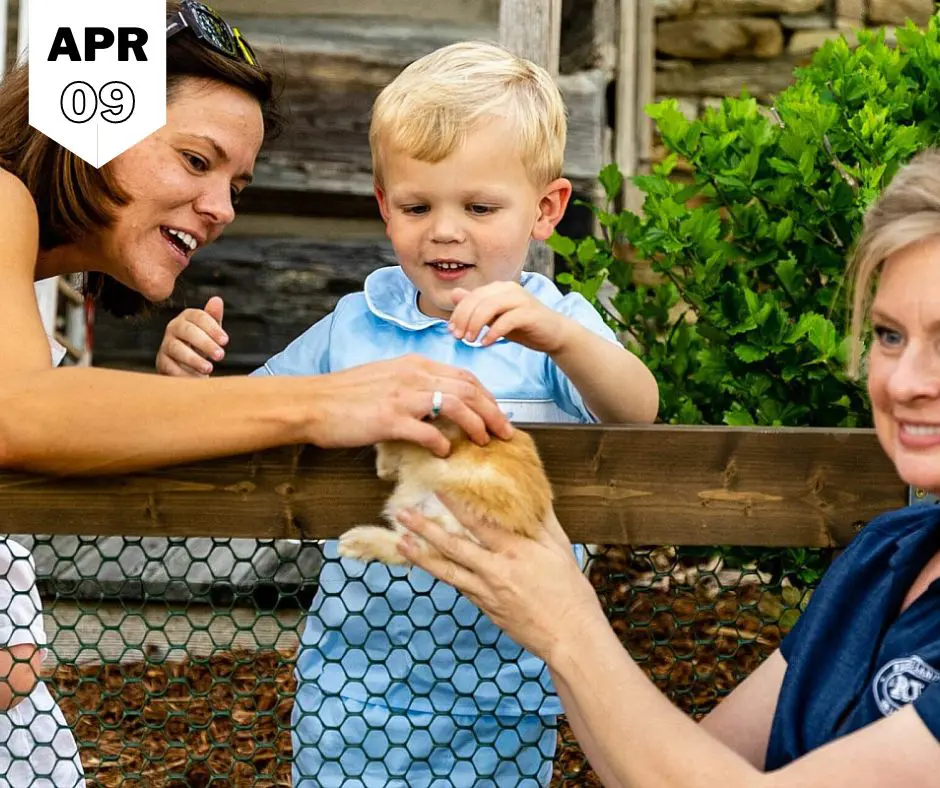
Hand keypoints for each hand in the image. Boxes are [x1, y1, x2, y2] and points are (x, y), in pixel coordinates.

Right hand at [155, 297, 227, 376]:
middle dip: (205, 343)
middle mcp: (174, 328)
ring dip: (194, 359)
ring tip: (209, 368)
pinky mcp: (162, 361)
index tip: (225, 341)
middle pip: (188, 331)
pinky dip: (184, 373)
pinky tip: (196, 377)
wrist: (186, 364)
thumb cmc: (200, 344)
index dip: (213, 328)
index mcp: (187, 317)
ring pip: (177, 349)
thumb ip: (214, 317)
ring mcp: (166, 344)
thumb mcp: (210, 330)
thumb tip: (217, 300)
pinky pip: (170, 366)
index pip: (199, 317)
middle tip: (220, 356)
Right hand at [304, 354, 512, 455]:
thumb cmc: (344, 396)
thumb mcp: (385, 379)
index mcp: (414, 365)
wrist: (312, 403)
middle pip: (468, 388)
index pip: (463, 376)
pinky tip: (445, 454)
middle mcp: (413, 375)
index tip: (497, 414)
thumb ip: (413, 386)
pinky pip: (428, 431)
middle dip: (493, 411)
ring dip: (477, 424)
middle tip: (505, 433)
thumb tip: (435, 405)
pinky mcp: (390, 419)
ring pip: (456, 404)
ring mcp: (402, 396)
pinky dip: (442, 443)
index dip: (486, 396)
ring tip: (485, 443)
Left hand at [395, 500, 604, 659]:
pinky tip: (431, 566)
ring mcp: (486, 593)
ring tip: (402, 542)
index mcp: (515, 552)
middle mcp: (495, 571)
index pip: (478, 523)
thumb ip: (542, 521)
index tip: (436, 489)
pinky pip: (459, 587)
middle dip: (424, 529)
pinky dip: (442, 574)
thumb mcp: (560, 550)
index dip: (455, 505)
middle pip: (452, 546)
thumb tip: (533, 493)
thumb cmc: (571, 592)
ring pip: (446, 571)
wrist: (570, 638)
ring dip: (422, 556)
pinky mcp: (485, 609)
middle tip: (403, 514)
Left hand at [448, 282, 567, 352]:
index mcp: (499, 288)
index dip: (458, 313)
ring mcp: (520, 299)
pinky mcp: (530, 313)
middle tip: (458, 337)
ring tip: (470, 340)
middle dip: (464, 319)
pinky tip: (486, 343)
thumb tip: (454, 294)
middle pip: (478, 300)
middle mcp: (509, 289)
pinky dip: (493, 332)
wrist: (553, 333)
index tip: (451, 330)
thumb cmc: (522, 326)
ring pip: (490, 307)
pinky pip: (506, 320)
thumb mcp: (494, 317)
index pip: (471, 296)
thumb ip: (476, 307)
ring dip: (476, 324)